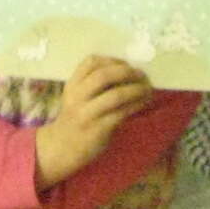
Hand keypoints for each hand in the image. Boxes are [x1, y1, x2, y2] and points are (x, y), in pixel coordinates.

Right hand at [34, 54, 155, 188]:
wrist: (61, 148)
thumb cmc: (74, 119)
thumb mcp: (76, 97)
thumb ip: (93, 84)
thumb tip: (128, 73)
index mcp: (72, 84)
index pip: (91, 62)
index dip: (113, 60)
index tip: (127, 65)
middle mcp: (77, 96)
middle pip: (104, 75)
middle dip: (128, 72)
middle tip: (142, 75)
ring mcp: (87, 113)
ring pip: (116, 95)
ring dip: (136, 89)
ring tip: (148, 89)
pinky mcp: (98, 129)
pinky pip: (121, 113)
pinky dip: (136, 105)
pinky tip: (143, 103)